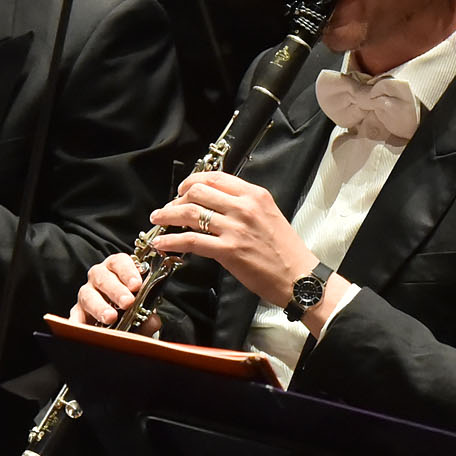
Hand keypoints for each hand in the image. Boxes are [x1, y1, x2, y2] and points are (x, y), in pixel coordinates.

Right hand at [72, 254, 160, 333]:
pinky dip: (78, 321)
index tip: (137, 285)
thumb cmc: (133, 311)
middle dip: (116, 290)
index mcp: (117, 269)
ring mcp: (87, 294)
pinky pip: (75, 315)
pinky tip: (83, 328)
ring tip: (110, 317)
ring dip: (99, 306)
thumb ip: (149, 317)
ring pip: (88, 294)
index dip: (128, 271)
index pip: (120, 262)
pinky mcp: (78, 311)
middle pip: (103, 277)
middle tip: (127, 302)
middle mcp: (99, 278)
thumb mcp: (143, 312)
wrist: (122, 326)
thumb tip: (152, 320)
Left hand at [146, 171, 317, 312]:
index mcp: (254, 195)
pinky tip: (161, 243)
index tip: (181, 190)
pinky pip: (191, 240)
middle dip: (176, 198)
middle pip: (197, 191)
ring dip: (167, 216)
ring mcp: (235, 228)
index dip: (191, 182)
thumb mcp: (268, 215)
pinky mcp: (229, 250)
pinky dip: (171, 240)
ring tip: (157, 221)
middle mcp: (244, 207)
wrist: (299, 278)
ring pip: (190, 213)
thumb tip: (215, 203)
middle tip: (167, 208)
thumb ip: (244, 205)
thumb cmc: (285, 251)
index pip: (215, 177)